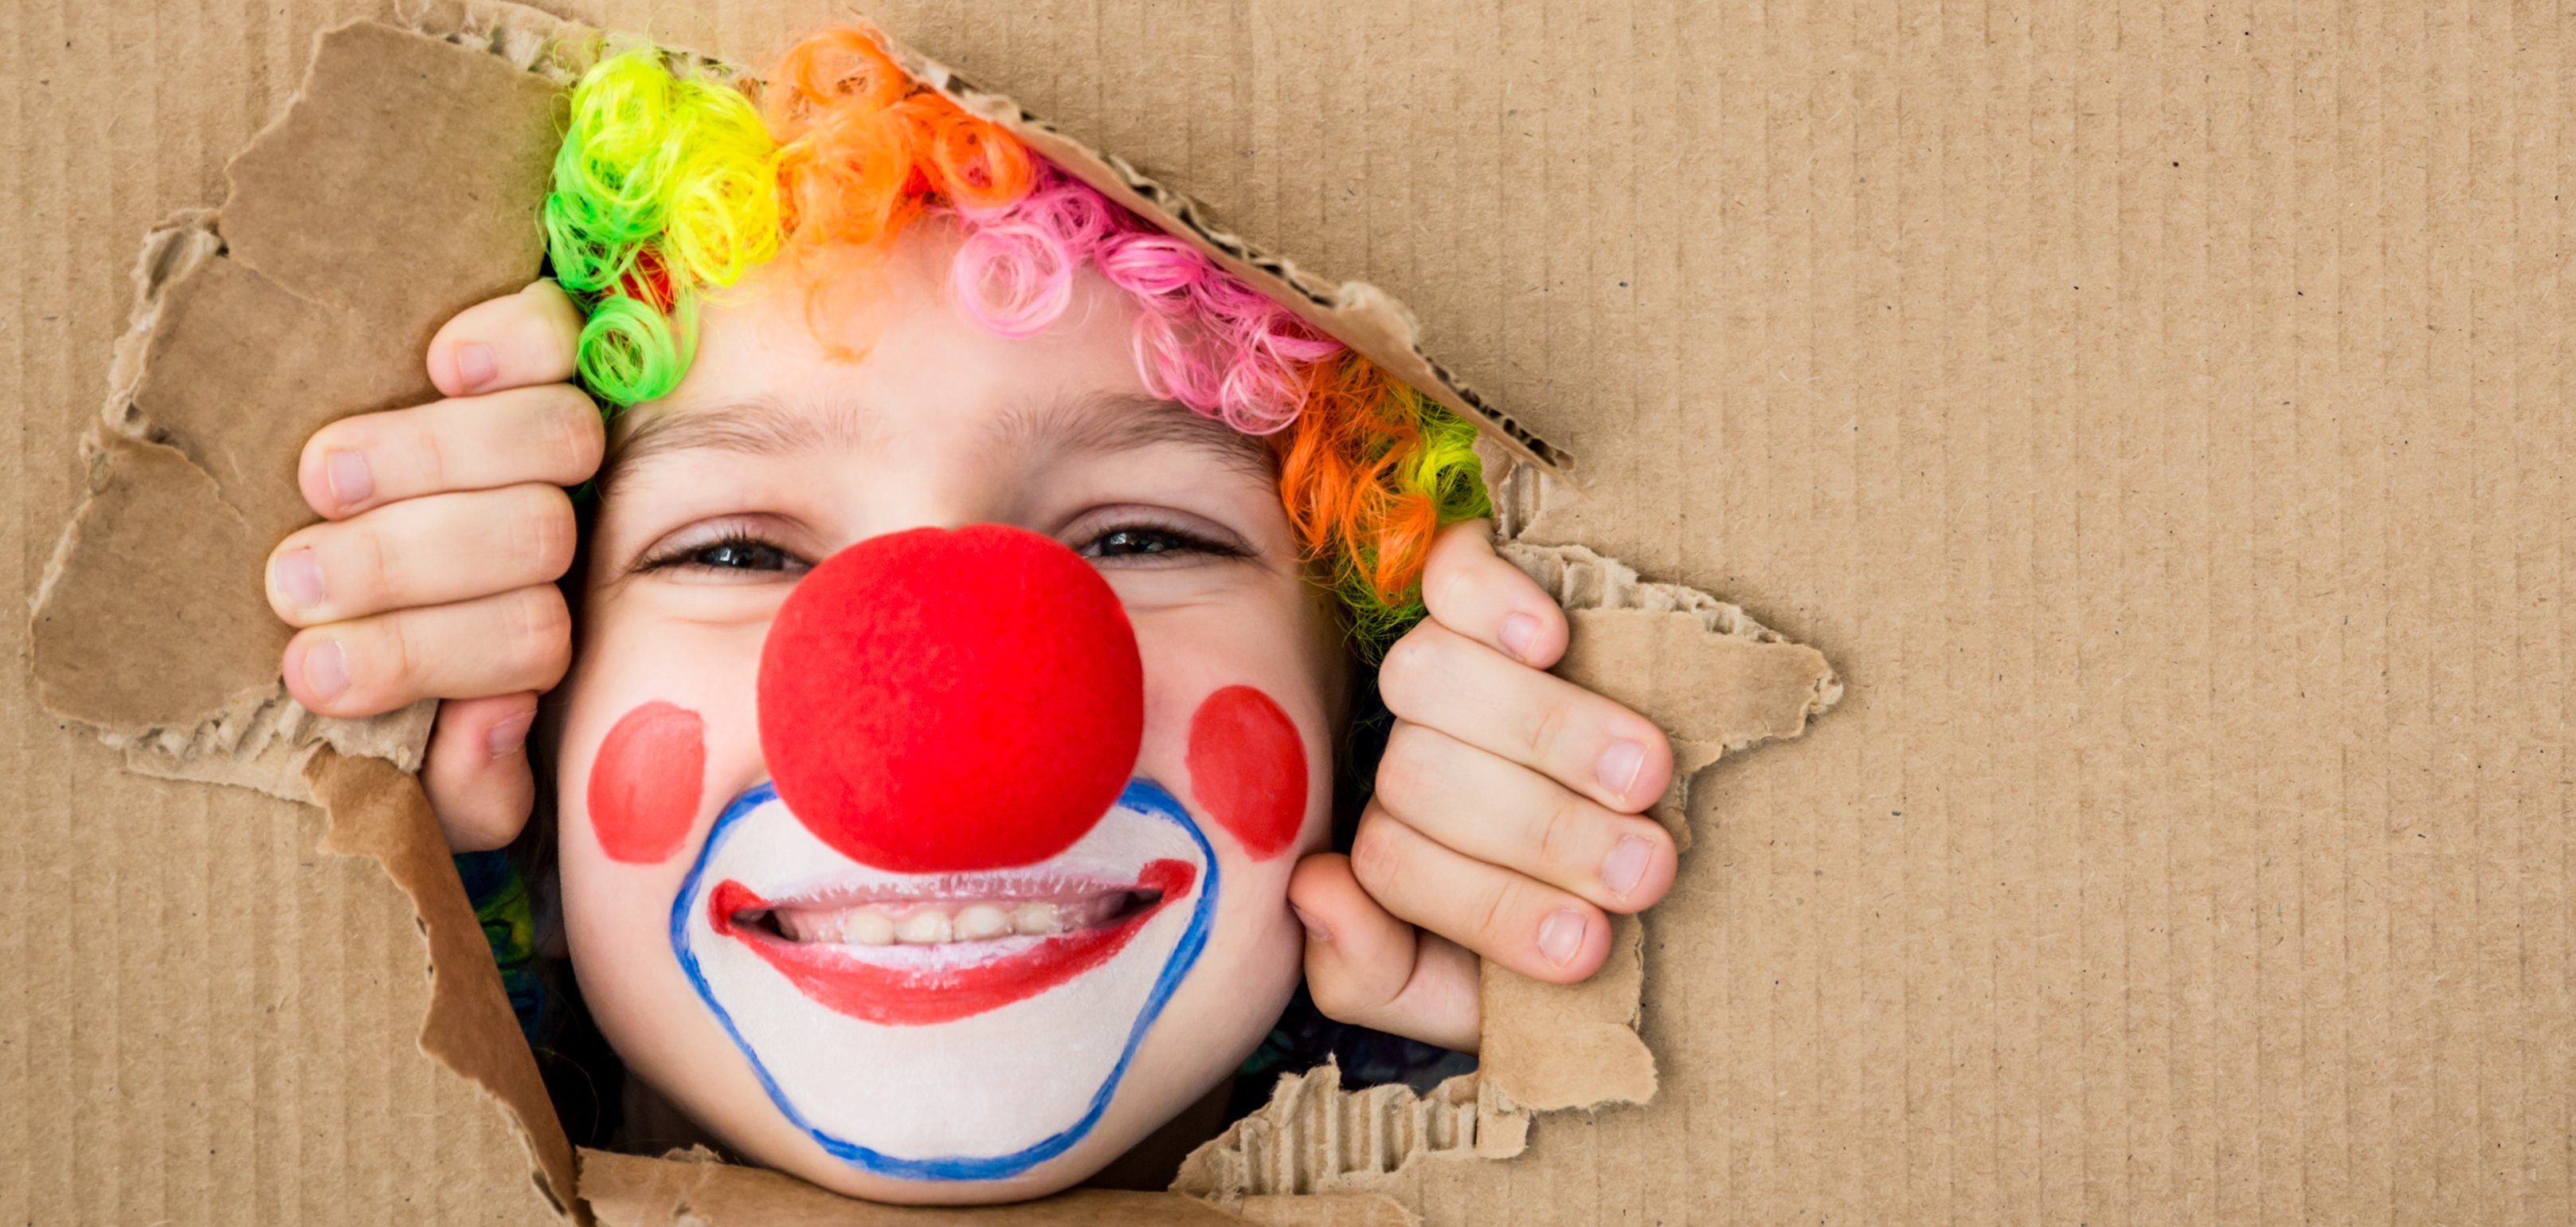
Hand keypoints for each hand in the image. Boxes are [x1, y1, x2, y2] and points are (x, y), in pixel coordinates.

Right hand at [267, 281, 597, 850]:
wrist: (342, 585)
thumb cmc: (383, 683)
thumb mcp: (430, 779)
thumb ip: (470, 781)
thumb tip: (492, 718)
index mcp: (537, 638)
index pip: (531, 640)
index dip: (432, 651)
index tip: (311, 669)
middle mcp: (562, 541)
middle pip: (535, 532)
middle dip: (406, 561)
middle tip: (296, 579)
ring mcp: (549, 444)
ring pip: (551, 436)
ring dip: (429, 458)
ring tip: (323, 482)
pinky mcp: (522, 355)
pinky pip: (554, 331)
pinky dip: (507, 343)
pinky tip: (444, 364)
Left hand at [1286, 520, 1676, 1051]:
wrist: (1643, 887)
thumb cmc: (1568, 931)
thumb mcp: (1463, 991)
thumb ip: (1373, 971)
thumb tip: (1315, 887)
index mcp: (1397, 851)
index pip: (1393, 865)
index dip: (1489, 906)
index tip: (1589, 948)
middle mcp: (1405, 757)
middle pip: (1421, 773)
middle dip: (1543, 831)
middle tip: (1646, 869)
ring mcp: (1437, 671)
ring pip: (1428, 681)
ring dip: (1547, 731)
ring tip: (1646, 777)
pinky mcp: (1474, 588)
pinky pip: (1450, 574)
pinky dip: (1492, 599)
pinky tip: (1551, 638)